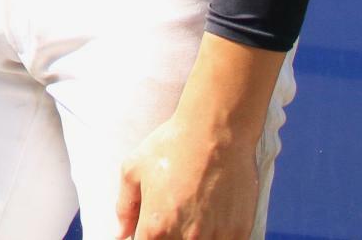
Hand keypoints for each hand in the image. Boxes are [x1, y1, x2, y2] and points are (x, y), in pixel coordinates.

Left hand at [115, 110, 261, 239]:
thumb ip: (125, 207)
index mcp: (156, 227)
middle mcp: (187, 239)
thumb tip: (121, 233)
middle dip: (167, 236)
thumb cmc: (173, 146)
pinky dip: (215, 236)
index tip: (148, 228)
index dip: (144, 238)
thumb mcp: (133, 169)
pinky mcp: (240, 232)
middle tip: (169, 215)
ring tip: (191, 214)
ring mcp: (216, 238)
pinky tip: (209, 219)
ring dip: (191, 237)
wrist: (217, 132)